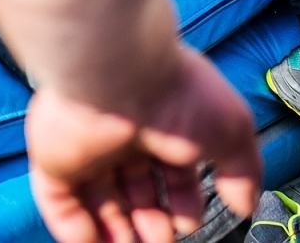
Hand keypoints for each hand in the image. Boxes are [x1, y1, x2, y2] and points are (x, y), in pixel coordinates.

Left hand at [26, 47, 260, 242]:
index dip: (182, 203)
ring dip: (117, 235)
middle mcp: (122, 133)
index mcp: (161, 120)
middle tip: (162, 242)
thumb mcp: (232, 131)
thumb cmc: (175, 93)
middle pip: (134, 189)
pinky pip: (59, 202)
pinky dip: (77, 231)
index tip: (188, 223)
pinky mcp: (53, 158)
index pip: (170, 170)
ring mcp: (84, 145)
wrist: (118, 73)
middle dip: (152, 224)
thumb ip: (243, 171)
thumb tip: (245, 203)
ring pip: (97, 201)